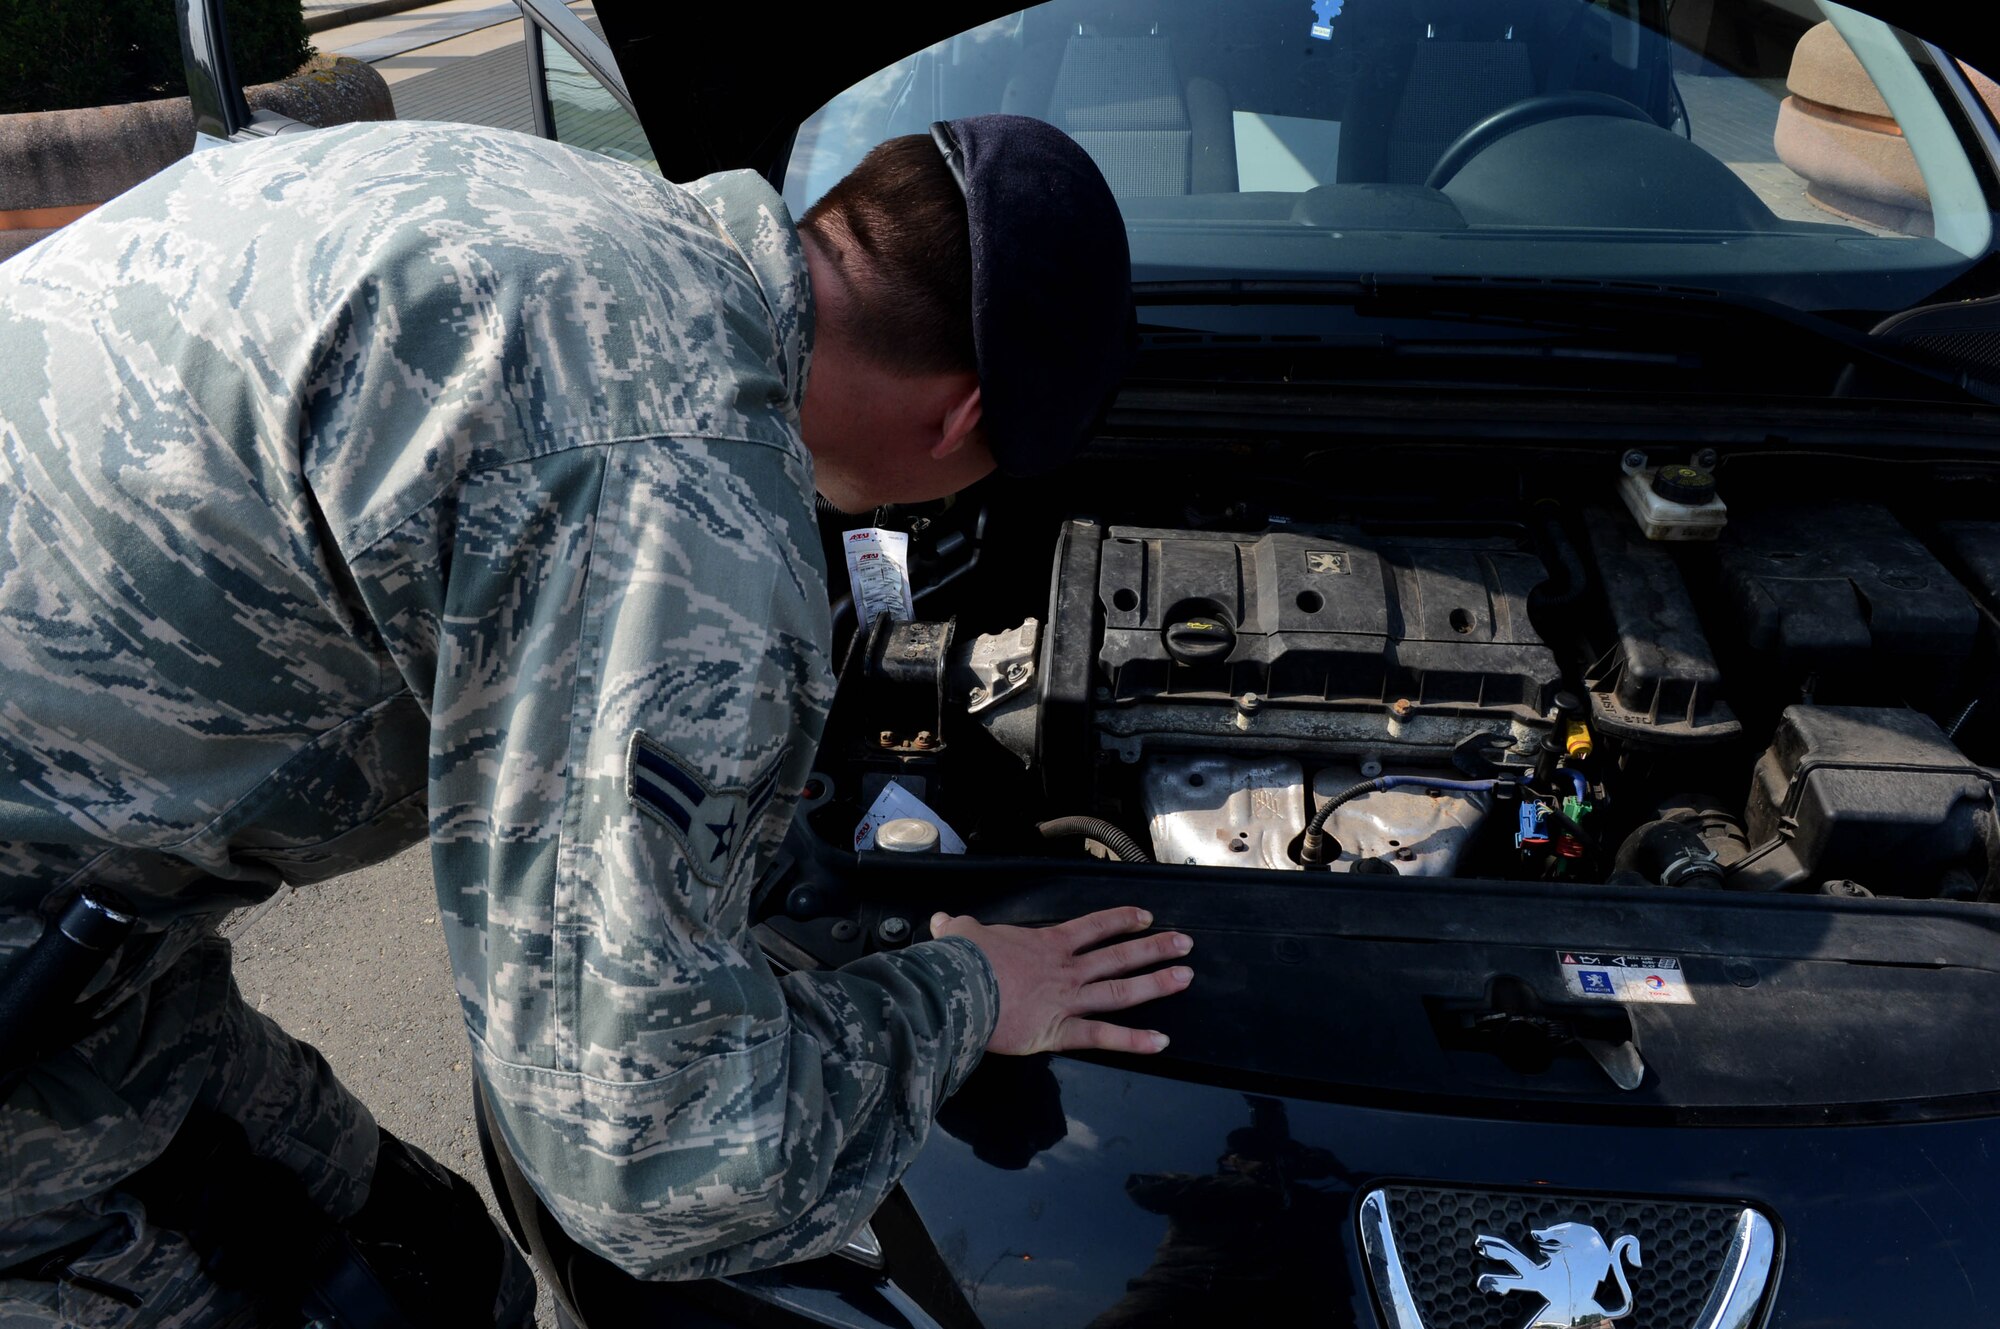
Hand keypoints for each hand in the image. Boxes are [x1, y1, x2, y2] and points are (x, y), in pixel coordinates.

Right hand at [931, 906, 1191, 1055]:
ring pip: (1121, 991)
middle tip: (1185, 943)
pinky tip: (1161, 1042)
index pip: (1093, 927)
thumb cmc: (960, 961)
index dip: (1121, 920)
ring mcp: (1067, 999)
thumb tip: (943, 921)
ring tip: (1185, 977)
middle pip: (1119, 955)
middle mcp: (1065, 969)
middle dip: (1154, 948)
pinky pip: (1103, 1037)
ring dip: (1156, 983)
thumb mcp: (959, 935)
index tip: (1146, 916)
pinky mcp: (1060, 1031)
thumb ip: (958, 928)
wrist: (957, 988)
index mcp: (1046, 944)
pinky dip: (1133, 1041)